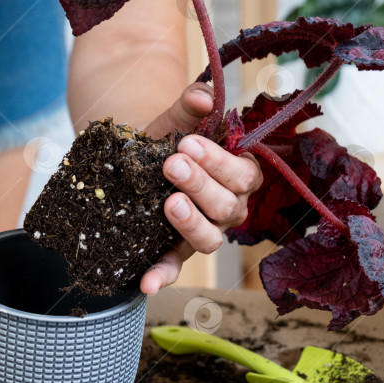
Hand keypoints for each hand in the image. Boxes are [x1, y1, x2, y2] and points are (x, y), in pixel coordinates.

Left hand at [139, 82, 261, 294]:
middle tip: (172, 164)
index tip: (188, 143)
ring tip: (169, 203)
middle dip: (201, 184)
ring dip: (191, 223)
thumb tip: (202, 98)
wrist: (139, 156)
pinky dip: (162, 276)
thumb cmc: (169, 138)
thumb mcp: (177, 120)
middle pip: (228, 206)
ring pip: (210, 239)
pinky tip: (145, 283)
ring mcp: (205, 232)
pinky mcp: (176, 250)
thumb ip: (191, 106)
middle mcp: (229, 209)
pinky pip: (174, 266)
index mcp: (239, 176)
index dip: (220, 162)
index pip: (244, 175)